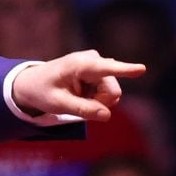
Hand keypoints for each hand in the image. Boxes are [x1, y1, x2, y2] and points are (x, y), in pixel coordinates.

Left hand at [11, 50, 146, 120]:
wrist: (33, 82)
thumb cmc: (42, 91)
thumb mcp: (57, 104)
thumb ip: (82, 109)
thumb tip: (107, 115)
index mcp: (79, 65)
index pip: (106, 68)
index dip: (125, 69)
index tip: (142, 69)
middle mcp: (93, 60)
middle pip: (113, 92)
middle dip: (100, 103)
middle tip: (76, 103)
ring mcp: (98, 64)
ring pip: (113, 94)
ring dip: (97, 101)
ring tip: (77, 97)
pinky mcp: (101, 70)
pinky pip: (109, 92)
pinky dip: (96, 98)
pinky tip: (82, 94)